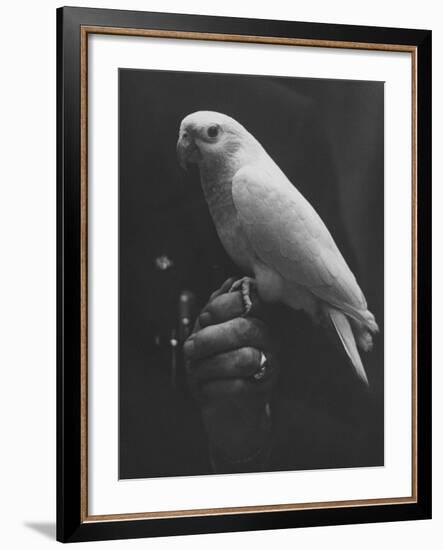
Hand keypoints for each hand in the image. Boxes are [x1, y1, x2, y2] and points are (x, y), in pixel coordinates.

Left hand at [183, 278, 278, 463]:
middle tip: (190, 348)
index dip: (222, 306)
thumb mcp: (210, 331)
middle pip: (243, 329)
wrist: (224, 409)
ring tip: (195, 371)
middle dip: (209, 338)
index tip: (204, 318)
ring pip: (243, 358)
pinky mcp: (263, 392)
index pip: (249, 299)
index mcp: (256, 318)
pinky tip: (205, 388)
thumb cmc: (215, 364)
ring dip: (209, 365)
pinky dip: (213, 387)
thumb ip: (218, 307)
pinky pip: (238, 386)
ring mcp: (269, 365)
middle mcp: (269, 338)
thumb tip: (230, 282)